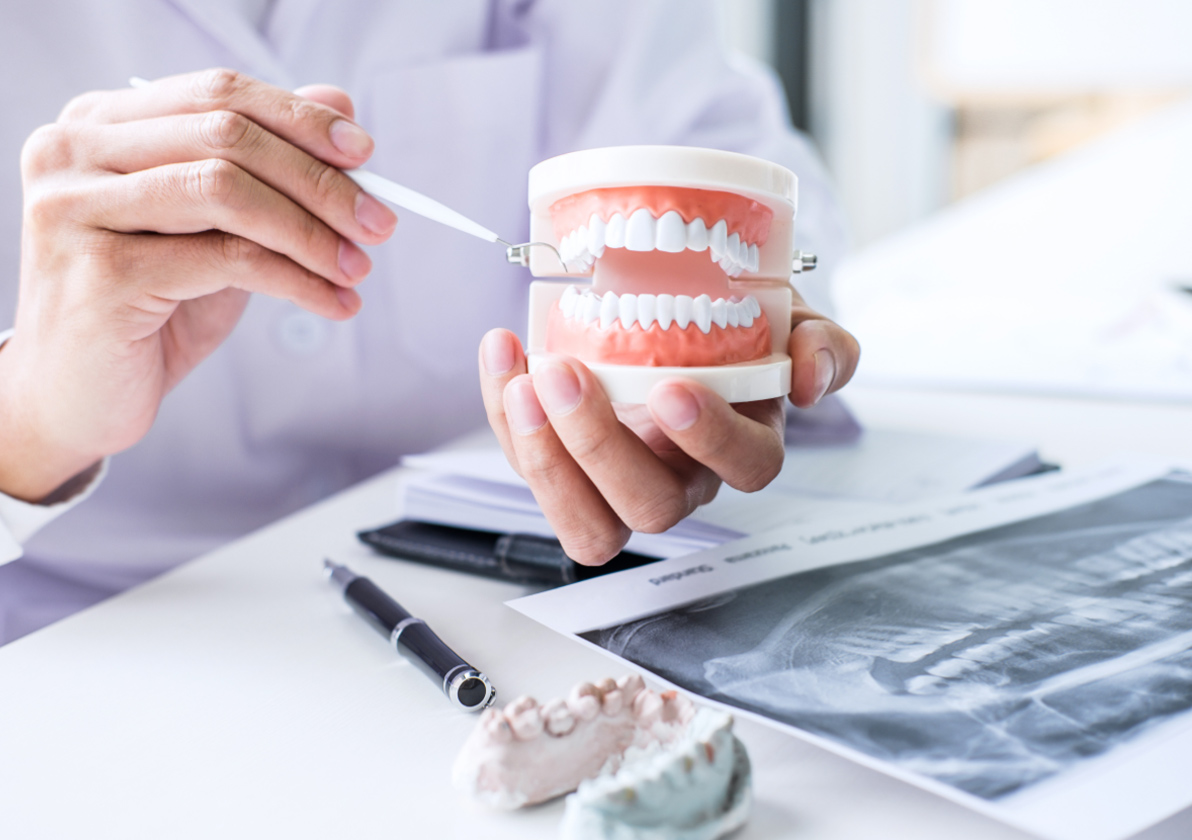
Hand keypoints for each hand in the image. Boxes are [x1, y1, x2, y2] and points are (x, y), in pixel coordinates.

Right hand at [0, 69, 397, 501]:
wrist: (76, 395)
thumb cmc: (145, 307)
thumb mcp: (215, 229)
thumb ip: (265, 168)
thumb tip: (339, 105)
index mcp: (99, 124)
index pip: (218, 94)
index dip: (300, 118)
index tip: (364, 153)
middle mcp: (75, 153)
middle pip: (228, 137)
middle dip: (320, 181)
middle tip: (378, 221)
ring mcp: (78, 209)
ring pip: (227, 192)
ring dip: (311, 232)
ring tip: (356, 267)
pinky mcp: (100, 273)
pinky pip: (226, 260)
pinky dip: (296, 281)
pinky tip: (332, 302)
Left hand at [478, 292, 858, 564]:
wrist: (676, 309)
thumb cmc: (734, 323)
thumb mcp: (787, 316)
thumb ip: (821, 341)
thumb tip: (810, 376)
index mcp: (744, 442)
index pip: (747, 467)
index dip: (710, 439)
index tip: (671, 388)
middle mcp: (684, 478)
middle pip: (651, 507)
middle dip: (601, 447)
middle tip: (567, 375)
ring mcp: (619, 484)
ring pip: (587, 523)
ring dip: (544, 459)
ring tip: (522, 382)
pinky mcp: (566, 472)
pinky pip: (533, 471)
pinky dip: (505, 419)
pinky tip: (502, 352)